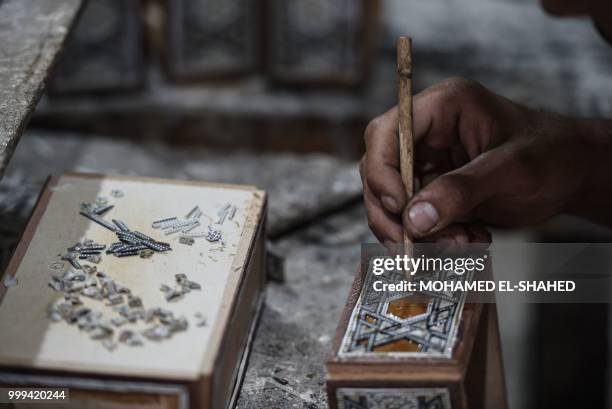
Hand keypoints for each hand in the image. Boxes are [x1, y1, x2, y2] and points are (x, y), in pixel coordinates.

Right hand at [360, 78, 597, 244]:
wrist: (572, 174)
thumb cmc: (553, 155)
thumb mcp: (512, 170)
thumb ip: (461, 190)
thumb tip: (414, 220)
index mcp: (442, 107)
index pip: (386, 134)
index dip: (382, 172)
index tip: (399, 208)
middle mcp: (426, 133)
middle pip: (379, 171)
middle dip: (393, 213)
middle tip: (414, 247)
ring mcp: (427, 162)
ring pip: (391, 201)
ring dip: (414, 233)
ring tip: (458, 245)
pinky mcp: (432, 188)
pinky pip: (413, 218)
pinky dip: (432, 239)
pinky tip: (468, 240)